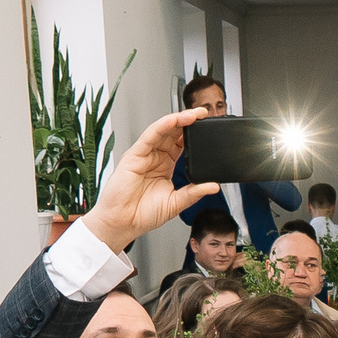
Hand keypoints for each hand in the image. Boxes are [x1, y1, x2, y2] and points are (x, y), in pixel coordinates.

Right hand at [82, 110, 217, 253]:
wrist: (123, 224)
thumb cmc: (143, 214)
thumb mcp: (176, 203)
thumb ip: (194, 193)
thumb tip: (214, 186)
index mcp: (165, 165)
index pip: (182, 144)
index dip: (194, 134)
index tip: (209, 127)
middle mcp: (155, 157)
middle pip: (173, 133)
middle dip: (189, 121)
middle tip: (204, 114)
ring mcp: (144, 155)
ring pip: (162, 131)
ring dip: (178, 120)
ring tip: (193, 114)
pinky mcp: (133, 156)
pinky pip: (149, 137)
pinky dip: (161, 127)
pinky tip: (173, 121)